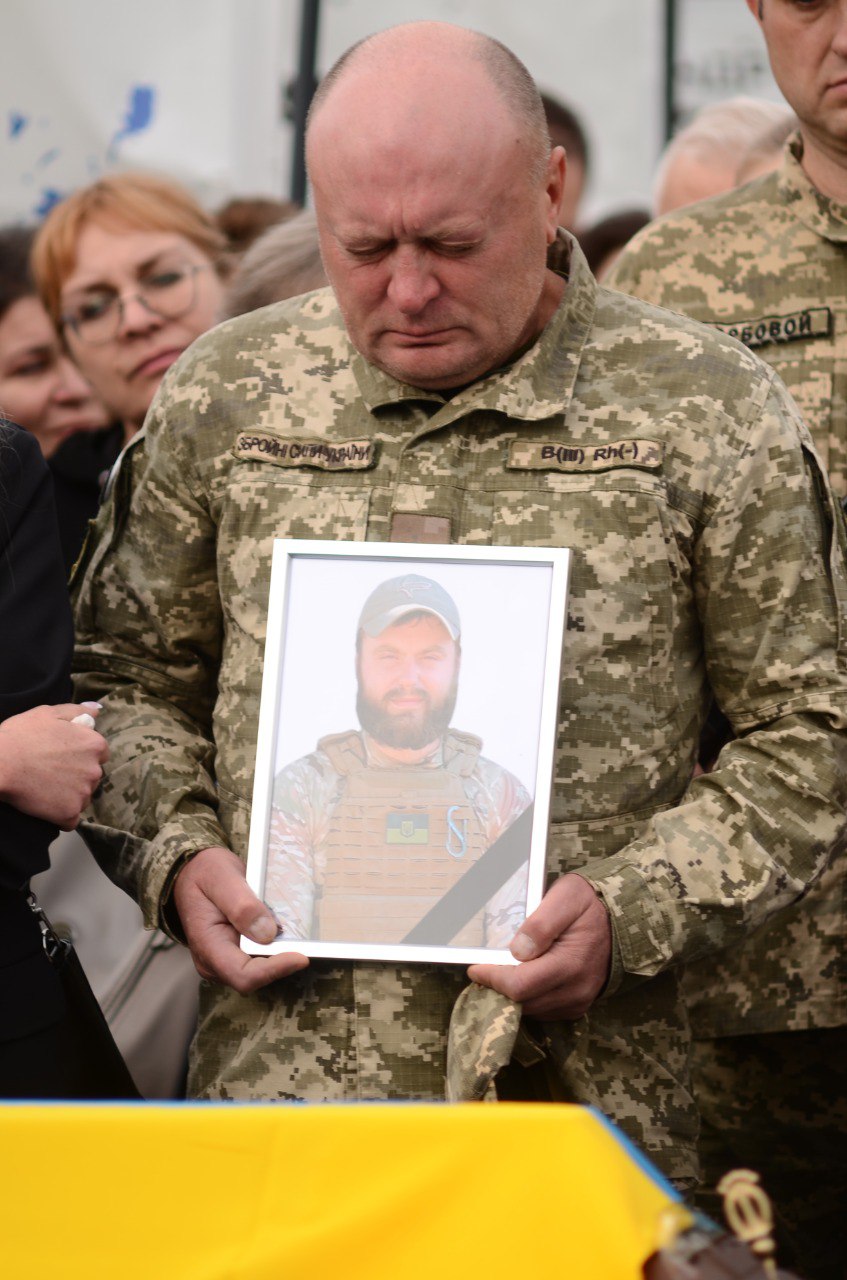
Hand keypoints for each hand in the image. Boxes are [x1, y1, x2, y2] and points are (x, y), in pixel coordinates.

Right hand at [0, 701, 108, 828]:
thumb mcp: (48, 713)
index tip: (63, 757)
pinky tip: (45, 804)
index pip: (100, 753)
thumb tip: (97, 711)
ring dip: (70, 795)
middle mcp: (95, 770)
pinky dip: (61, 815)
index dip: (81, 755)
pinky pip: (71, 818)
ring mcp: (83, 794)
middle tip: (51, 772)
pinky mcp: (69, 813)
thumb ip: (77, 711)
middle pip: (93, 776)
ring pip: (83, 797)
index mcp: (94, 744)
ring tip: (46, 787)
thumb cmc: (20, 736)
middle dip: (77, 775)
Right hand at [172, 846, 309, 993]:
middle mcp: (215, 962)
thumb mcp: (221, 878)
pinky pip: (261, 958)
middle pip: (257, 976)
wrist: (193, 873)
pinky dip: (276, 947)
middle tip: (307, 940)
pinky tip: (288, 930)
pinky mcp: (237, 953)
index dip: (274, 969)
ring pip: (261, 969)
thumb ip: (241, 905)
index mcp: (208, 946)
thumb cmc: (204, 873)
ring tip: (299, 933)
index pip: (244, 975)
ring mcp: (225, 960)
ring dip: (281, 954)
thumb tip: (267, 933)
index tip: (301, 956)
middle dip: (282, 961)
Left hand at [468, 873, 611, 1019]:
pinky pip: (544, 1012)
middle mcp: (576, 990)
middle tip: (485, 969)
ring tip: (500, 972)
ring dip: (512, 995)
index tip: (475, 968)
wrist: (623, 919)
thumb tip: (517, 949)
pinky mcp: (578, 1005)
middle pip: (523, 1003)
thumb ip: (541, 923)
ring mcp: (578, 1000)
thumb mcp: (567, 897)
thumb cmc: (589, 903)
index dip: (492, 979)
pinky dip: (528, 999)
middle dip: (498, 988)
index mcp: (571, 964)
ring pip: (531, 1011)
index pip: (520, 986)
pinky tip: (522, 979)